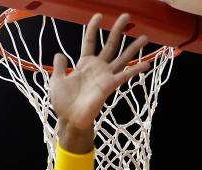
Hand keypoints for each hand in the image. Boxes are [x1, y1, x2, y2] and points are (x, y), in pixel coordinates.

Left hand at [50, 13, 149, 131]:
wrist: (69, 118)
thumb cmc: (62, 102)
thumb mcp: (57, 81)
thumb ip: (59, 67)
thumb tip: (59, 54)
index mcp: (84, 64)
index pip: (89, 42)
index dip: (93, 29)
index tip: (98, 16)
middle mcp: (97, 67)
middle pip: (110, 45)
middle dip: (118, 31)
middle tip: (127, 16)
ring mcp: (105, 76)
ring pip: (122, 58)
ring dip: (133, 48)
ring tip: (145, 37)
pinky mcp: (110, 85)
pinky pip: (124, 75)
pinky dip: (135, 70)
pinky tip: (146, 64)